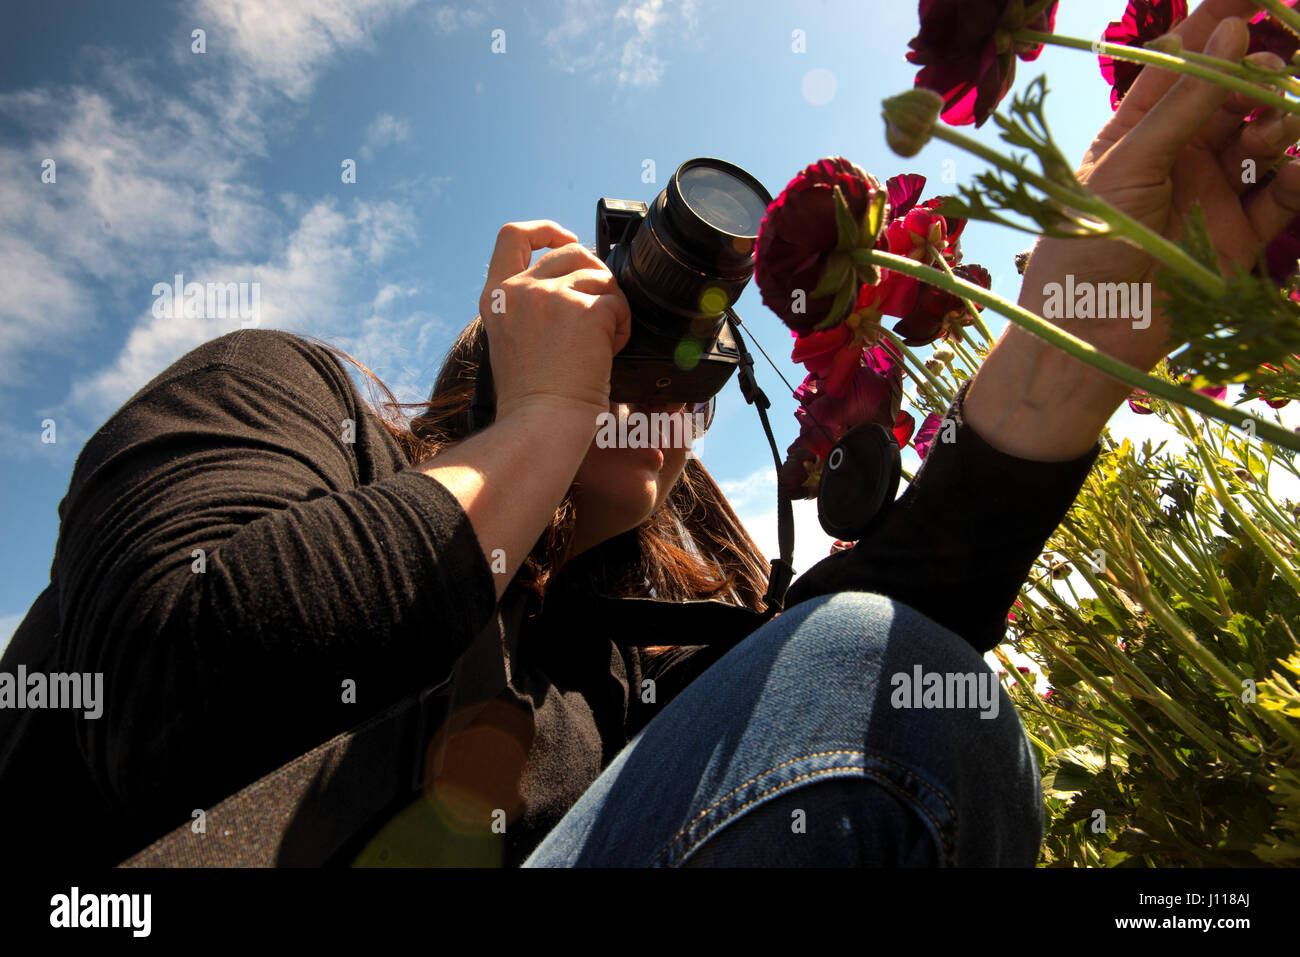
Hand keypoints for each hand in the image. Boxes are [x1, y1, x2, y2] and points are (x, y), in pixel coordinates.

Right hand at [479, 220, 631, 421]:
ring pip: (601, 276)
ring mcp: (551, 296)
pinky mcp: (585, 310)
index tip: (565, 239)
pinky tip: (610, 353)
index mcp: (496, 296)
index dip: (546, 230)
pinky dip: (622, 327)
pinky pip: (618, 303)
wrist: (540, 424)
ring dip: (611, 304)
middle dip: (595, 277)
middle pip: (572, 251)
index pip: (512, 235)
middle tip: (599, 314)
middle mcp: (519, 289)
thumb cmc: (531, 398)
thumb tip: (567, 281)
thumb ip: (527, 307)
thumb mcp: (510, 340)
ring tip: (603, 342)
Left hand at [968, 1, 1299, 459]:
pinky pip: (1286, 192)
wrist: (1090, 336)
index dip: (1222, 20)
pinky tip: (1295, 169)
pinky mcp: (1241, 236)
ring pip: (1271, 134)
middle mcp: (1178, 154)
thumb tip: (1230, 30)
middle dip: (1264, 71)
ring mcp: (1212, 192)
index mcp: (1137, 130)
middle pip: (1238, 92)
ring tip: (1267, 134)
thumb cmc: (1084, 250)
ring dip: (1282, 120)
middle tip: (1276, 65)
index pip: (1185, 59)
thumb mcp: (1128, 168)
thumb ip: (1184, 103)